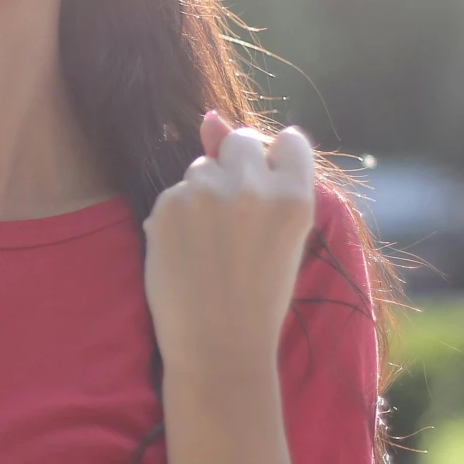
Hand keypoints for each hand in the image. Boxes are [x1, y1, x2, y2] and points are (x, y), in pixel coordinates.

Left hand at [142, 111, 317, 389]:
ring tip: (212, 244)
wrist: (218, 346)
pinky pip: (173, 192)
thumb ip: (256, 172)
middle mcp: (252, 188)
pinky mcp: (167, 206)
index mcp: (295, 197)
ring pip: (201, 165)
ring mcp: (206, 195)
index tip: (269, 186)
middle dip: (236, 166)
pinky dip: (177, 214)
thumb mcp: (279, 234)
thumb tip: (210, 117)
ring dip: (204, 191)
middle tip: (235, 216)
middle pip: (240, 141)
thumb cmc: (257, 294)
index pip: (289, 141)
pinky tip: (188, 252)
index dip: (277, 161)